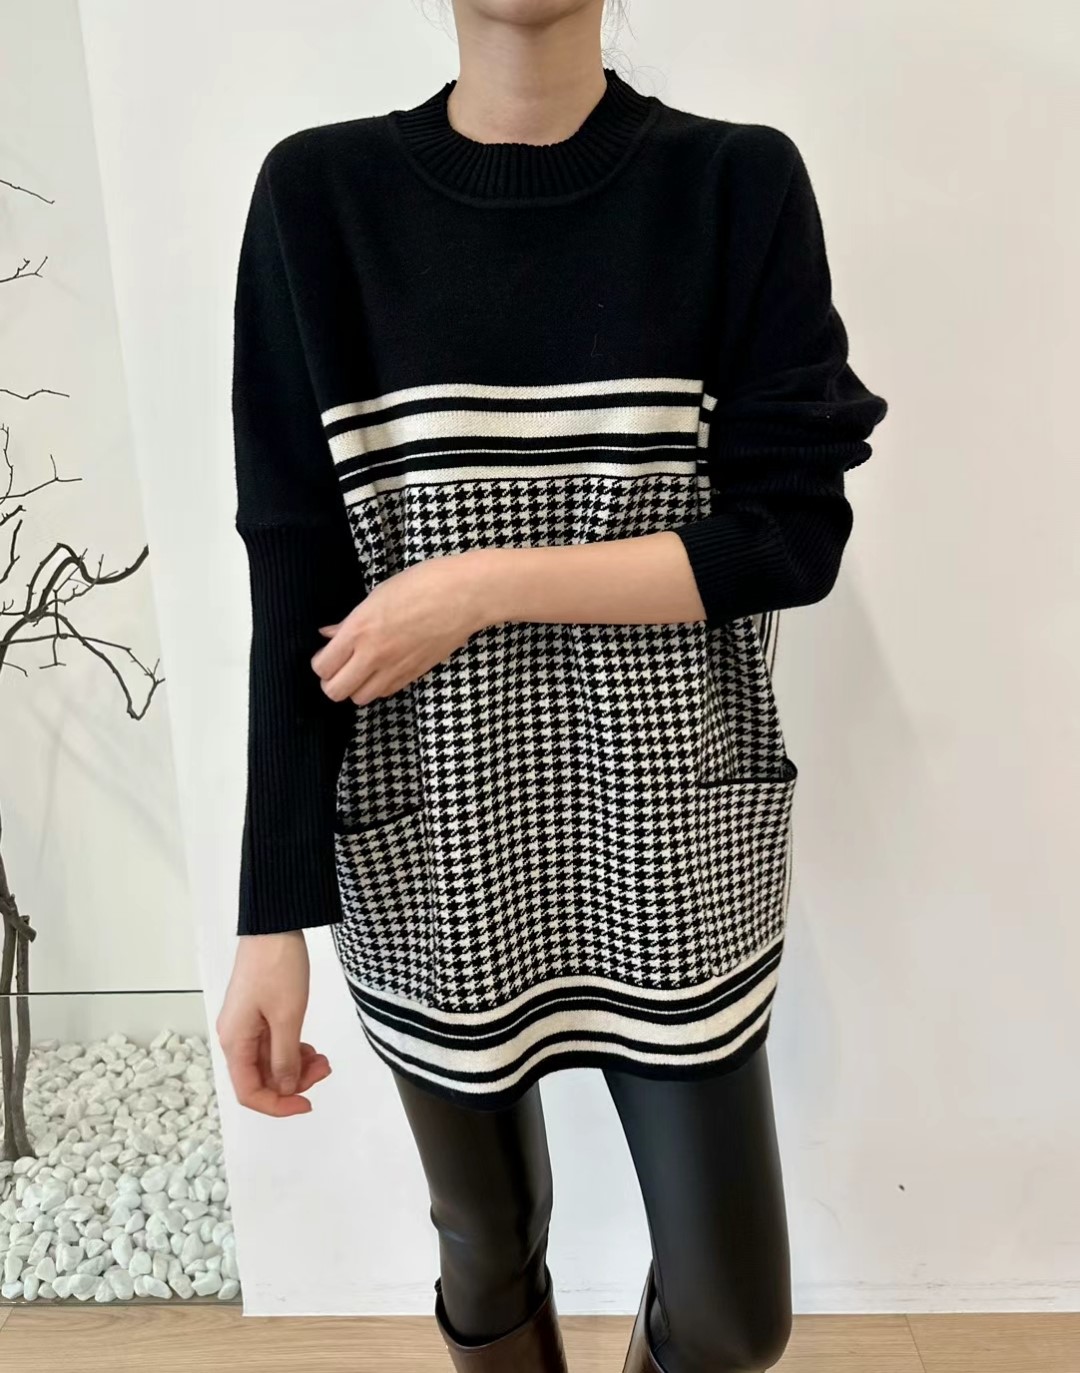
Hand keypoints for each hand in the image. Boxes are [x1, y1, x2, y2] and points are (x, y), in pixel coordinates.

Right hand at [216, 931, 330, 1116]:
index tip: (308, 1102)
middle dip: (294, 1082)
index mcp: (235, 1042)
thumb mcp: (287, 1017)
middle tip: (325, 1068)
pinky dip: (292, 1049)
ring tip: (323, 1058)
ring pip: (269, 1062)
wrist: (273, 926)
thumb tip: (286, 1088)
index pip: (249, 1092)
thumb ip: (285, 1058)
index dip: (278, 1105)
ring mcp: (245, 1024)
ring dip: (296, 1066)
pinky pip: (272, 1044)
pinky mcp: (257, 1013)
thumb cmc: (277, 968)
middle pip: (260, 1078)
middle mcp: (235, 1037)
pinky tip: (310, 1046)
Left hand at [311, 549, 495, 702]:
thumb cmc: (422, 584)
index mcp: (360, 630)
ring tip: (361, 669)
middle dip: (332, 680)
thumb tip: (328, 634)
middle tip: (339, 665)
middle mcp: (374, 655)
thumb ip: (350, 621)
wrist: (464, 595)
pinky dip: (378, 686)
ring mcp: (396, 668)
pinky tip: (383, 668)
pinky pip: (385, 693)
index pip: (323, 667)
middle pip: (335, 692)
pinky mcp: (414, 674)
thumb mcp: (377, 595)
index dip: (320, 662)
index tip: (326, 652)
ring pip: (359, 698)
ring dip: (356, 687)